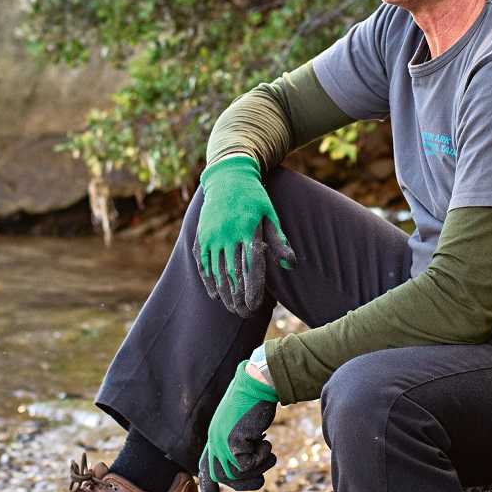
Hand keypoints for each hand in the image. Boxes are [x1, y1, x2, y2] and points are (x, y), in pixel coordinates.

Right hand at [192, 156, 295, 316]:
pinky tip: (215, 296)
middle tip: (245, 315)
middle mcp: (226, 233)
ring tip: (232, 310)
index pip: (250, 267)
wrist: (228, 176)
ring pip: (216, 272)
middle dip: (238, 298)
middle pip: (231, 274)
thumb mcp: (271, 214)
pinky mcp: (201, 235)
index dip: (252, 289)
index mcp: (247, 229)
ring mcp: (211, 235)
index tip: (255, 306)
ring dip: (224, 294)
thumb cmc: (255, 198)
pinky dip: (208, 281)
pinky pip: (202, 263)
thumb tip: (291, 266)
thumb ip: (280, 241)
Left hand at [198, 361, 278, 491]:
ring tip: (268, 452)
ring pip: (236, 474)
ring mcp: (220, 441)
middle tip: (261, 480)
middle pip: (224, 476)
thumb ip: (239, 442)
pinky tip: (266, 442)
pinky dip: (262, 458)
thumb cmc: (256, 401)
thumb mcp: (244, 425)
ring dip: (258, 467)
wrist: (259, 383)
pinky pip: (246, 465)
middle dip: (245, 484)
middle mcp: (214, 440)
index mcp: (215, 436)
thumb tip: (242, 464)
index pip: (207, 465)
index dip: (209, 484)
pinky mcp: (231, 441)